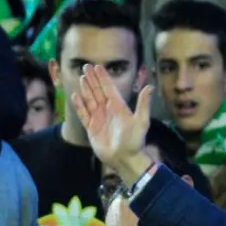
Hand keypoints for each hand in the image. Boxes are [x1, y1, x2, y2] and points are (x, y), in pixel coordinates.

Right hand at [73, 67, 153, 186]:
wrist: (125, 159)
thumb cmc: (135, 141)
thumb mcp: (141, 122)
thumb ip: (143, 104)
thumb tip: (150, 86)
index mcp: (119, 107)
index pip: (109, 88)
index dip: (103, 77)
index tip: (97, 66)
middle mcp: (108, 110)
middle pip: (98, 91)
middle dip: (92, 79)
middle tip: (86, 66)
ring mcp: (98, 118)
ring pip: (90, 100)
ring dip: (86, 89)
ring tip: (81, 77)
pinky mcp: (91, 128)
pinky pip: (83, 114)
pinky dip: (79, 105)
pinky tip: (75, 96)